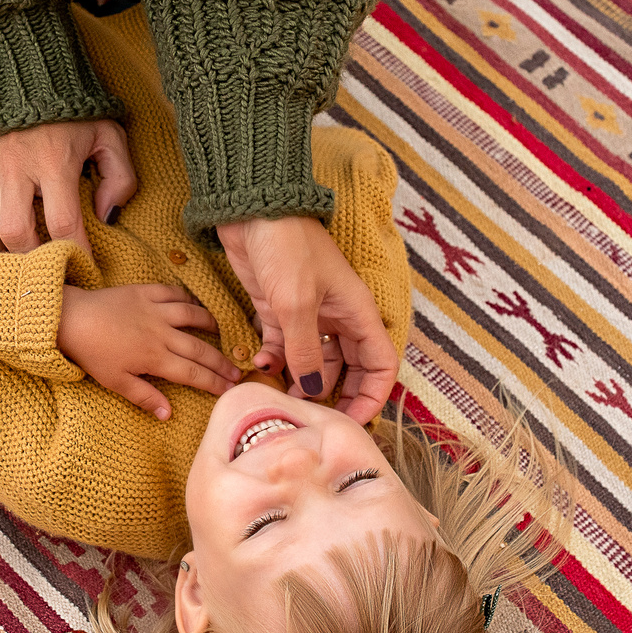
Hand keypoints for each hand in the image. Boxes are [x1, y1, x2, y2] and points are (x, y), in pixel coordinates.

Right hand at [0, 120, 135, 263]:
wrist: (25, 67)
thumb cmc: (73, 110)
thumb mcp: (109, 135)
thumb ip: (120, 177)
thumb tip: (107, 217)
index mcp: (55, 163)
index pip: (64, 224)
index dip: (75, 253)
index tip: (82, 266)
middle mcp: (15, 167)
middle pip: (15, 233)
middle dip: (31, 256)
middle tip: (42, 258)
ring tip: (9, 244)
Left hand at [57, 285, 237, 419]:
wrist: (71, 319)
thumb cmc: (92, 354)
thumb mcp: (116, 382)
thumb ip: (145, 397)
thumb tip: (168, 414)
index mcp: (155, 358)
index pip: (192, 373)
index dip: (214, 383)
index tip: (230, 390)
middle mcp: (161, 333)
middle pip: (199, 348)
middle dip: (221, 361)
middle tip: (237, 370)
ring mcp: (155, 310)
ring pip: (192, 315)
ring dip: (209, 323)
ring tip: (220, 331)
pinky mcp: (145, 292)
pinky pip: (173, 292)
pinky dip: (187, 297)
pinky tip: (193, 303)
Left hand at [216, 216, 397, 423]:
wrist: (251, 210)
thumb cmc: (286, 247)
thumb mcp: (296, 304)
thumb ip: (306, 351)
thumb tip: (314, 390)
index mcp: (356, 312)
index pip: (381, 364)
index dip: (373, 396)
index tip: (353, 422)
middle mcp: (338, 317)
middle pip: (349, 370)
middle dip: (336, 397)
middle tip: (314, 421)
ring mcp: (308, 316)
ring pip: (314, 363)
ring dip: (300, 382)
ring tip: (281, 397)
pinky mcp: (278, 312)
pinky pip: (283, 349)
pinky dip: (274, 362)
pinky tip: (259, 366)